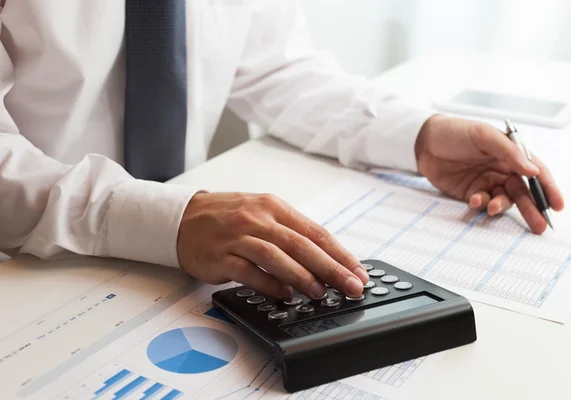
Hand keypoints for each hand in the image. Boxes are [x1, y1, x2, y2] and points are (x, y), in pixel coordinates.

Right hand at [177, 192, 368, 298]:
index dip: (340, 254)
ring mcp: (238, 237)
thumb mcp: (262, 213)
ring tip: (321, 292)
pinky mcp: (221, 256)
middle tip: (351, 286)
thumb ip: (290, 233)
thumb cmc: (228, 217)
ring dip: (302, 277)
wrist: (184, 218)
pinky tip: (284, 294)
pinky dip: (269, 284)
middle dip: (331, 268)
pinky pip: (249, 272)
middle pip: (301, 244)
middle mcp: (258, 219)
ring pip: (277, 257)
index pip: (315, 232)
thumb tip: (326, 259)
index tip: (358, 272)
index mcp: (274, 207)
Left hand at [415, 115, 563, 233]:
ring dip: (501, 206)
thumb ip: (509, 153)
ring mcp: (487, 182)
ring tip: (493, 207)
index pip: (536, 173)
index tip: (557, 205)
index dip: (548, 189)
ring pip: (503, 200)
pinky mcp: (471, 192)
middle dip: (532, 209)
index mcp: (511, 154)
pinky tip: (475, 200)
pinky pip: (482, 203)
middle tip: (540, 226)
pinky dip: (481, 204)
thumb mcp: (484, 136)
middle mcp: (502, 169)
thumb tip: (533, 171)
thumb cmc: (456, 132)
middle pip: (523, 192)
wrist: (424, 142)